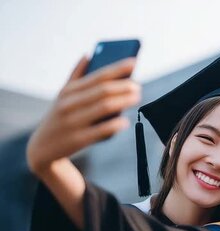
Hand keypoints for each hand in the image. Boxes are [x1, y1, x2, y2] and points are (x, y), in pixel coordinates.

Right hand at [26, 56, 140, 175]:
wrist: (42, 147)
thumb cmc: (59, 117)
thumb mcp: (63, 96)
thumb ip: (76, 76)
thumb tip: (88, 54)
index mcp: (68, 91)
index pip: (97, 76)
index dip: (117, 68)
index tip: (134, 61)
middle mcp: (69, 104)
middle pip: (103, 91)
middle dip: (123, 86)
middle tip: (137, 86)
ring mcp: (73, 121)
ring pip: (103, 107)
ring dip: (123, 101)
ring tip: (137, 97)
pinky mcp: (78, 139)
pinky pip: (100, 130)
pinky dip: (114, 124)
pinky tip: (126, 121)